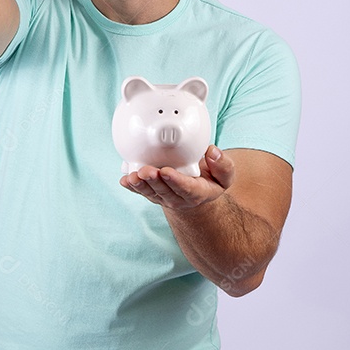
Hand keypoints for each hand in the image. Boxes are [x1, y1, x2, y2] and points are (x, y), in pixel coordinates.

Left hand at [120, 145, 234, 209]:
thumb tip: (212, 151)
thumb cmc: (210, 180)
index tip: (166, 171)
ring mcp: (164, 197)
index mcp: (198, 193)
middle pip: (165, 191)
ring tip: (132, 176)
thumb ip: (223, 165)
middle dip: (154, 181)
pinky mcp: (153, 194)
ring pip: (151, 193)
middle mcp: (179, 198)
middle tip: (145, 171)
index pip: (186, 188)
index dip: (176, 181)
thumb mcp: (224, 175)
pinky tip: (124, 180)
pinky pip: (141, 192)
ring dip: (140, 185)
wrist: (197, 194)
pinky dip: (132, 187)